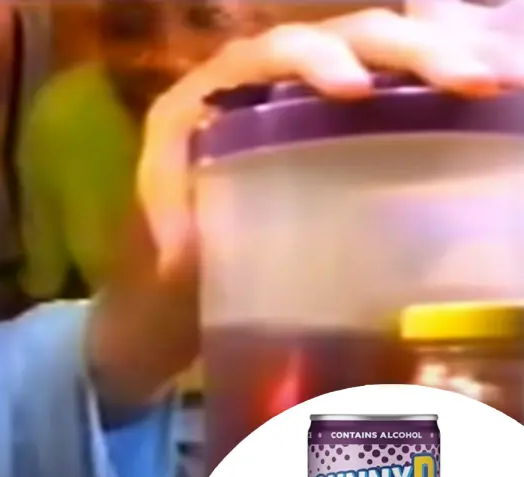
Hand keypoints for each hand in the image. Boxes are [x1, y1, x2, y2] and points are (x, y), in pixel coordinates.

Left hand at [138, 7, 523, 277]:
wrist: (186, 253)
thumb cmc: (174, 224)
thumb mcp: (163, 223)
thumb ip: (170, 229)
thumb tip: (179, 262)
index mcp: (224, 84)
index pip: (273, 53)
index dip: (316, 62)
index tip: (354, 90)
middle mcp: (279, 69)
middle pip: (351, 37)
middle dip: (412, 52)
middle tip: (470, 79)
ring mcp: (323, 85)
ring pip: (390, 50)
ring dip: (448, 58)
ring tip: (501, 82)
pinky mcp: (356, 113)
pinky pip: (406, 85)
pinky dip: (450, 85)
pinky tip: (501, 96)